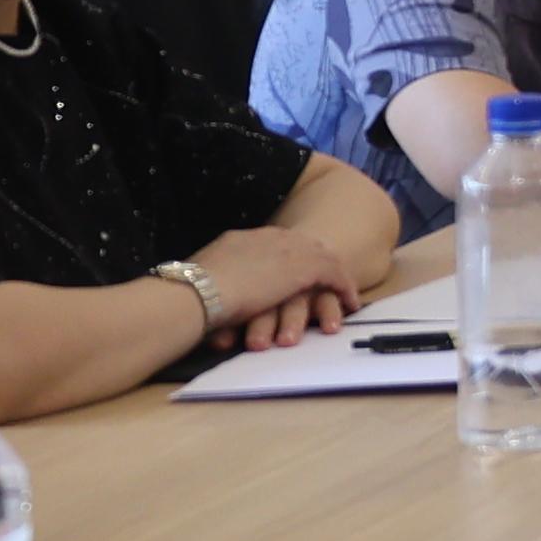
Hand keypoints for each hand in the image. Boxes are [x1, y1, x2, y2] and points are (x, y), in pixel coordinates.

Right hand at [187, 220, 369, 347]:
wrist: (199, 292)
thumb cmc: (188, 294)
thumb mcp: (200, 282)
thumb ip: (213, 284)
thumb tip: (209, 297)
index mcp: (240, 239)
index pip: (273, 244)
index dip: (286, 259)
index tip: (291, 273)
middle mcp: (268, 238)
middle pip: (303, 245)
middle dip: (316, 262)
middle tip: (327, 280)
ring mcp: (288, 249)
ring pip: (323, 257)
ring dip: (335, 276)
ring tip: (345, 292)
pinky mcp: (305, 267)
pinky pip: (336, 274)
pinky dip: (345, 287)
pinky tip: (352, 303)